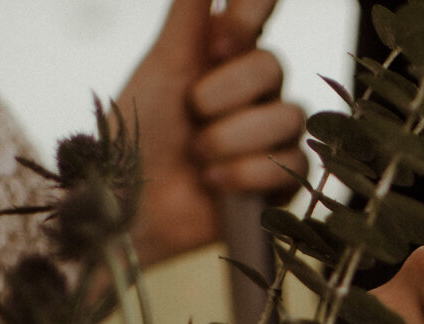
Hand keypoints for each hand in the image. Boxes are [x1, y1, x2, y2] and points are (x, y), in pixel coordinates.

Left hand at [118, 0, 308, 266]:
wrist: (133, 205)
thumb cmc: (137, 135)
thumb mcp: (161, 64)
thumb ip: (189, 13)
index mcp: (224, 53)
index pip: (259, 11)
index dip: (250, 15)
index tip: (220, 42)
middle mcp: (253, 89)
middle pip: (273, 65)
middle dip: (224, 93)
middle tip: (191, 112)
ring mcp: (271, 134)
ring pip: (288, 116)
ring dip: (231, 139)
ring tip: (198, 156)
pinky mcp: (281, 179)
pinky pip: (290, 163)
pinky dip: (244, 174)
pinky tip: (215, 184)